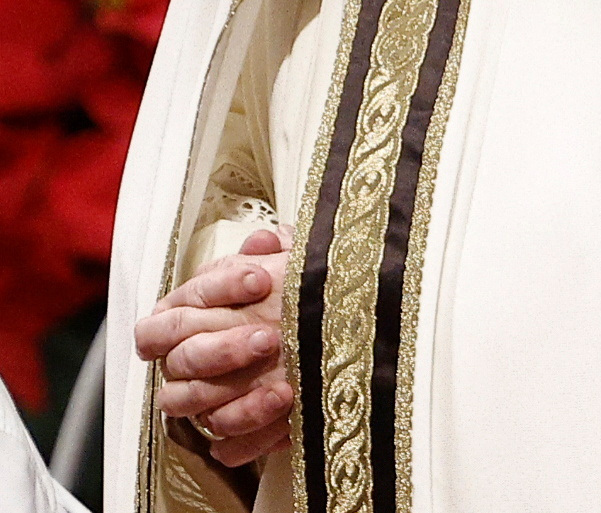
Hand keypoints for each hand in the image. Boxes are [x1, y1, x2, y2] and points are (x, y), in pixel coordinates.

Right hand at [135, 227, 294, 466]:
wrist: (336, 344)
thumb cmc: (298, 301)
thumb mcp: (294, 268)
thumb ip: (278, 250)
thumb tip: (264, 240)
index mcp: (189, 314)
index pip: (181, 304)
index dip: (218, 290)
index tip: (261, 279)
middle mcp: (184, 359)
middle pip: (179, 357)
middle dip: (222, 347)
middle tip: (268, 338)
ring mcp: (201, 399)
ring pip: (186, 402)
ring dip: (232, 391)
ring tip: (282, 382)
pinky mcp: (228, 433)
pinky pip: (224, 443)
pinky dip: (250, 427)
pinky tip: (283, 411)